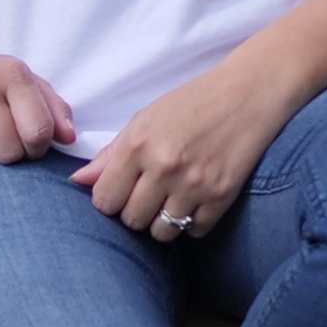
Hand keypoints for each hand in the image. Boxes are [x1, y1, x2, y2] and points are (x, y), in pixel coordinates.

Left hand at [71, 56, 290, 240]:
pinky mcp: (222, 196)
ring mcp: (194, 184)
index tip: (121, 192)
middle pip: (131, 220)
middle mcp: (163, 166)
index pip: (104, 200)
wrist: (248, 93)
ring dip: (163, 221)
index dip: (109, 200)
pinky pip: (194, 231)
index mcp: (138, 144)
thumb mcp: (145, 119)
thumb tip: (78, 183)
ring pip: (161, 232)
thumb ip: (111, 154)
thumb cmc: (191, 103)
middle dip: (136, 211)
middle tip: (149, 193)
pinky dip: (193, 221)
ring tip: (172, 199)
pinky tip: (196, 199)